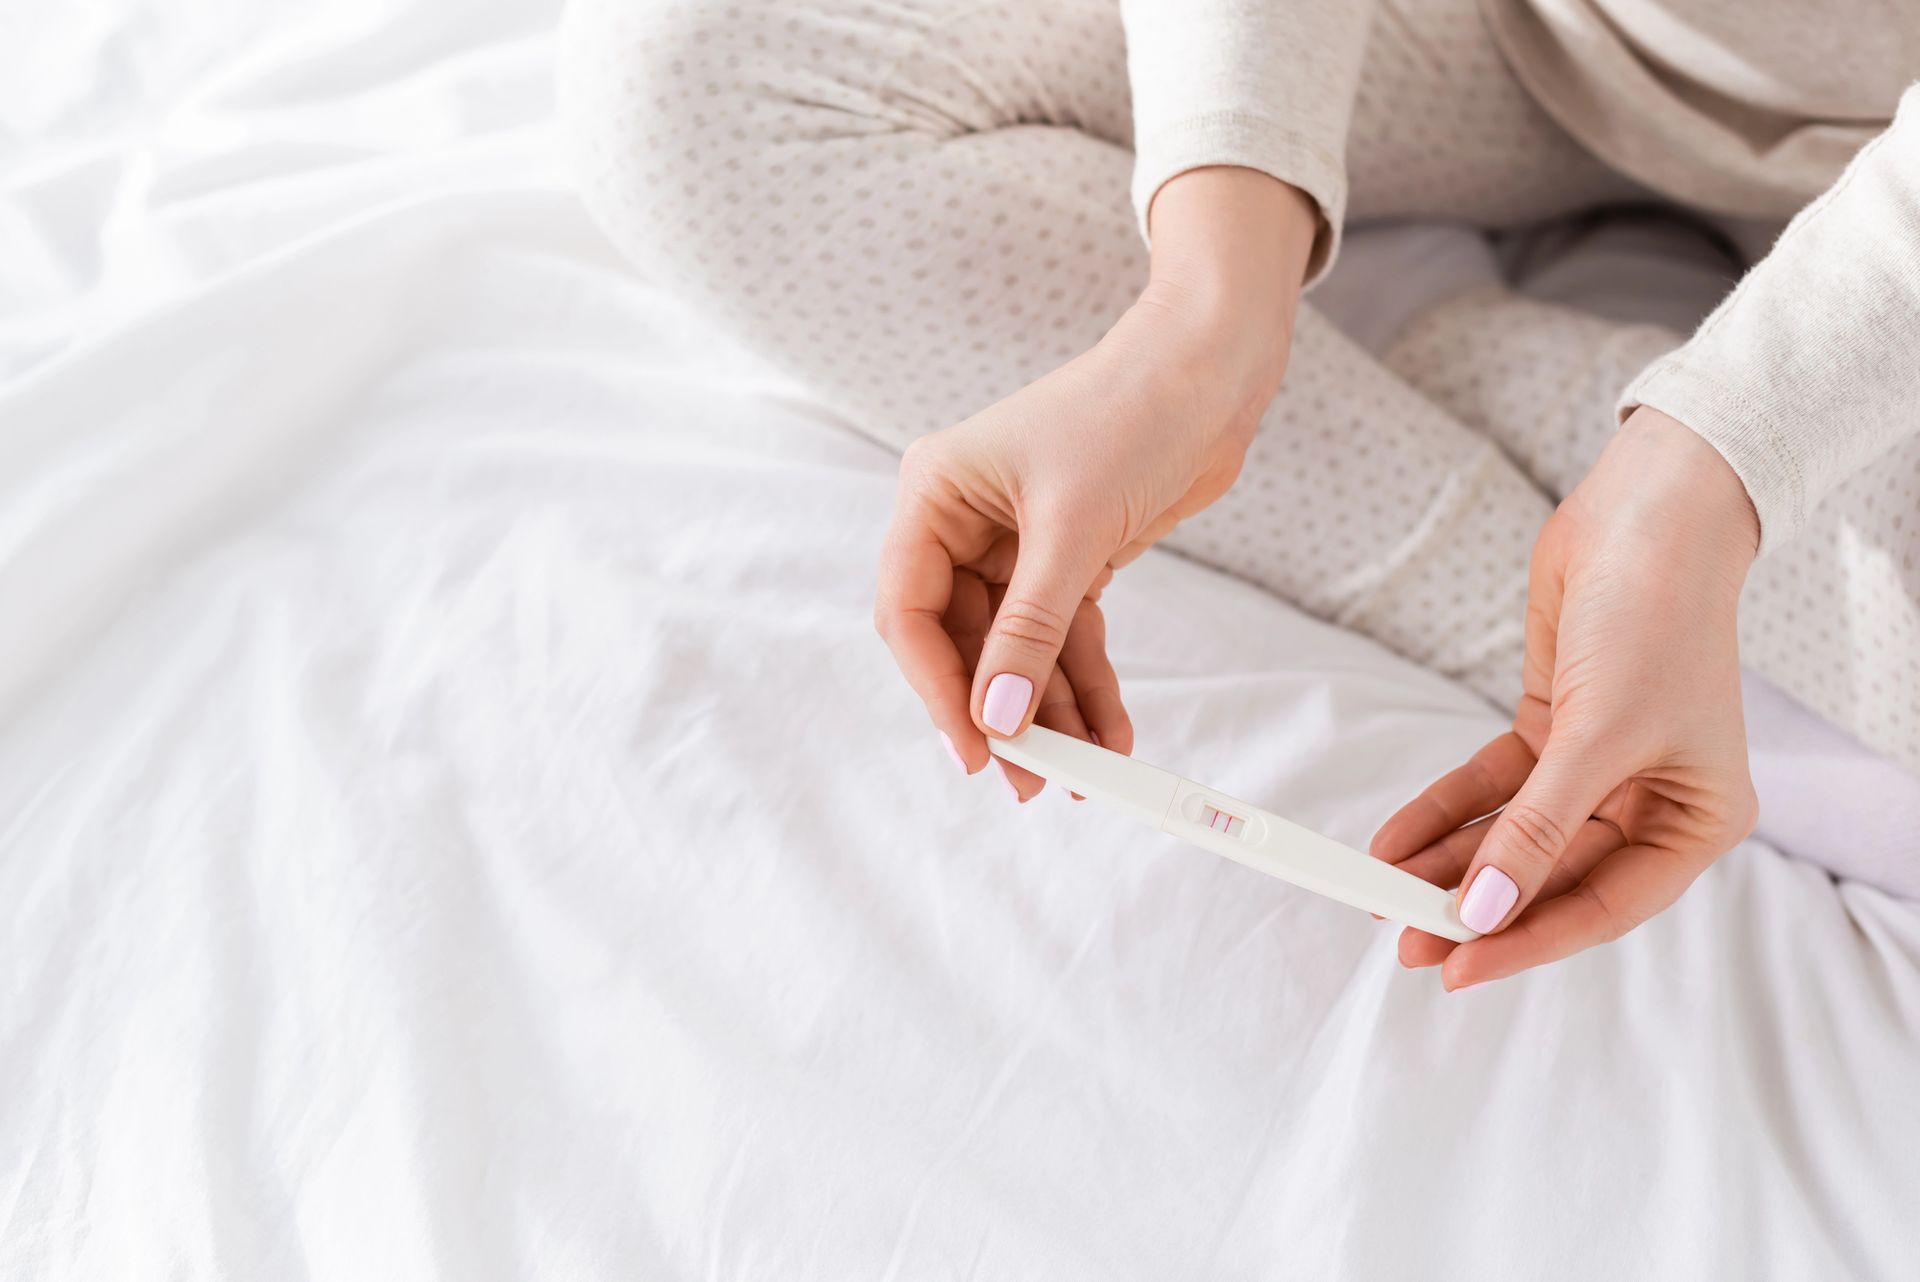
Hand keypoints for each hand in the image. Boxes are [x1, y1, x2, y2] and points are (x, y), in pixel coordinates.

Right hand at [875, 168, 1318, 796]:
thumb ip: (1029, 632)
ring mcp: (1016, 544)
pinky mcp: (1069, 558)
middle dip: (1000, 710)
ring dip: (1051, 711)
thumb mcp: (1071, 532)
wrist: (1214, 370)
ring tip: (1084, 772)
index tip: (973, 748)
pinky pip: (1065, 639)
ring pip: (1019, 651)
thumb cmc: (1130, 414)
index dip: (936, 686)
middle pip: (962, 642)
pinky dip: (1087, 685)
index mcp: (935, 495)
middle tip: (1030, 779)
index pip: (908, 611)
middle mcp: (963, 521)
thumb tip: (997, 718)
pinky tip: (1110, 734)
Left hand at [1371, 407, 1761, 986]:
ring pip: (1512, 838)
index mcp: (1697, 821)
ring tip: (1382, 897)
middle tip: (1404, 942)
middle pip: (1550, 877)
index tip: (1458, 968)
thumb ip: (1537, 829)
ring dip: (1448, 865)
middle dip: (1476, 905)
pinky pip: (1490, 790)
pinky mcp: (1553, 732)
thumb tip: (1486, 908)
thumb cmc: (1654, 620)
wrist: (1643, 515)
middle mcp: (1651, 803)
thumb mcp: (1599, 736)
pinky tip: (1394, 840)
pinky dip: (1443, 812)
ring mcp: (1598, 770)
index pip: (1602, 905)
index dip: (1528, 940)